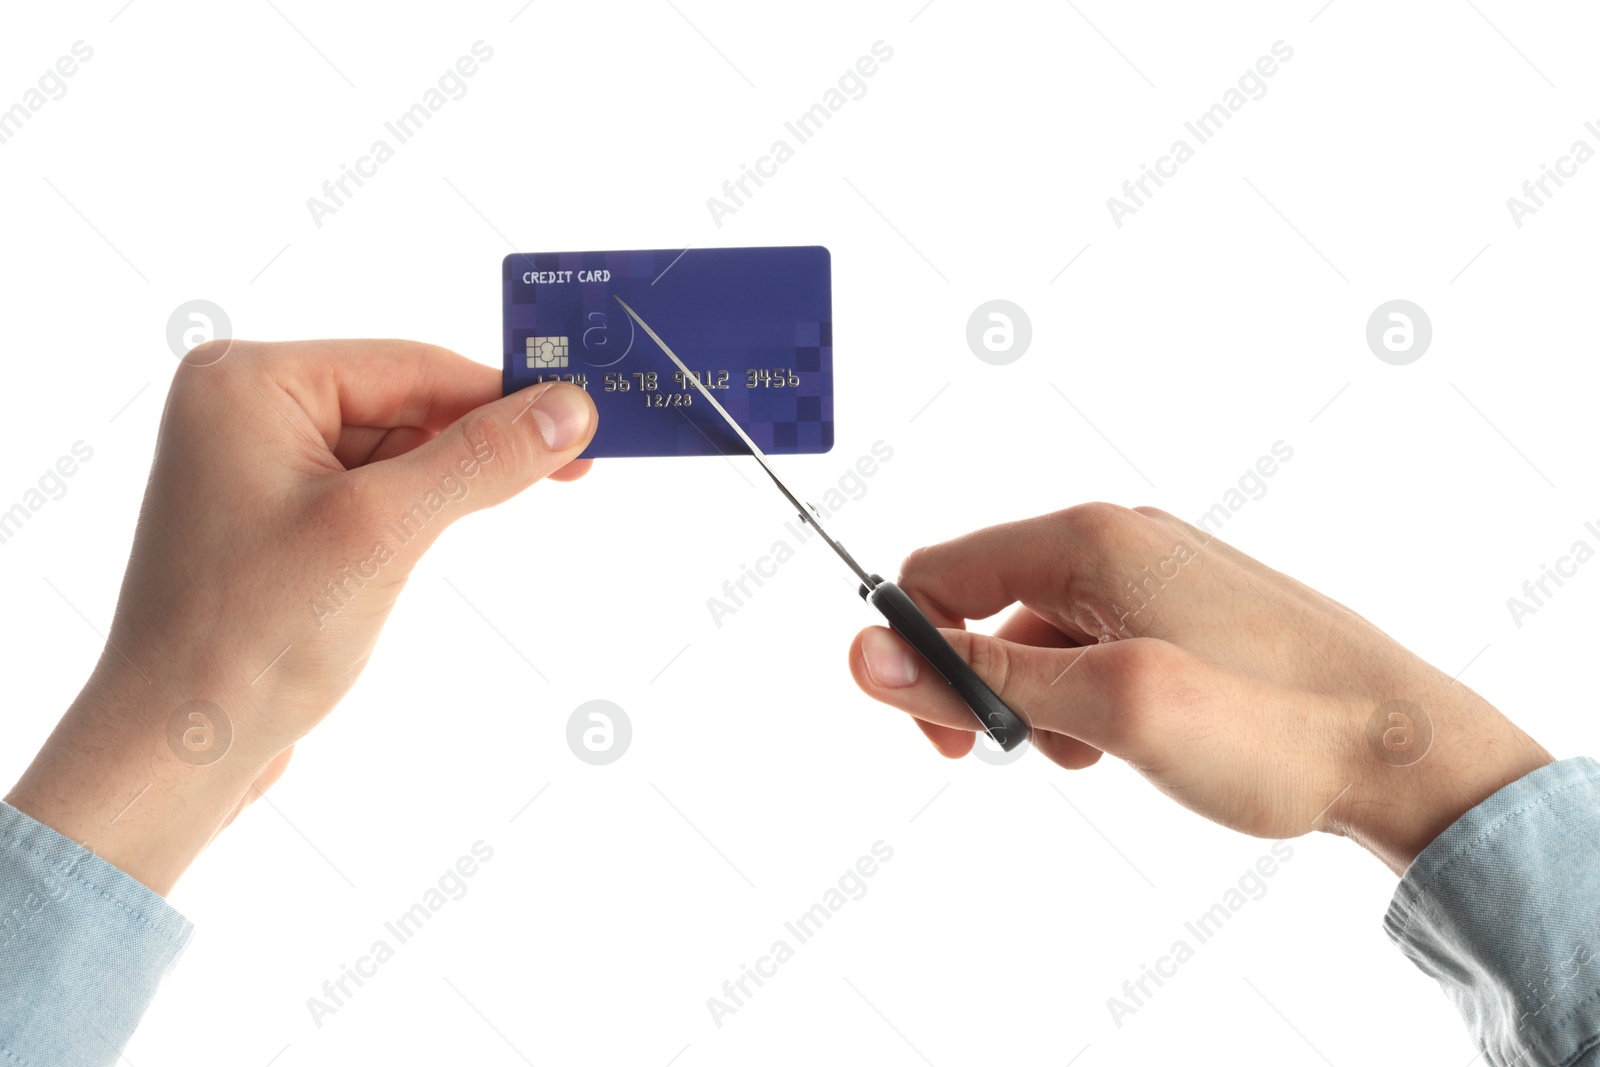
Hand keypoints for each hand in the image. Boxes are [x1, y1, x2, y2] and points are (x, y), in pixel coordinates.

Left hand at [5, 340, 596, 893]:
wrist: (177, 751)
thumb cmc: (253, 637)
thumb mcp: (383, 531)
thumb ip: (480, 459)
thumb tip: (572, 405)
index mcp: (248, 382)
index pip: (410, 365)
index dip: (504, 394)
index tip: (587, 416)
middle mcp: (243, 409)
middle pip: (405, 402)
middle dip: (478, 443)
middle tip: (572, 467)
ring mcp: (256, 466)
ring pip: (395, 451)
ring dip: (447, 486)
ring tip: (490, 521)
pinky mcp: (274, 520)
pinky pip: (370, 492)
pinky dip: (416, 515)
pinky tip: (433, 545)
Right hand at [848, 504, 1552, 872]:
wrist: (1411, 753)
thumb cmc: (1275, 727)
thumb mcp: (1111, 709)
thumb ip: (984, 679)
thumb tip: (862, 653)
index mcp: (1090, 539)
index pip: (940, 571)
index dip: (917, 650)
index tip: (944, 733)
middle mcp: (1120, 539)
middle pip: (986, 601)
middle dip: (983, 684)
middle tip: (1019, 756)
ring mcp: (1158, 573)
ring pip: (1041, 632)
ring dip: (1039, 700)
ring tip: (1092, 755)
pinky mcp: (1187, 610)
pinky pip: (1095, 644)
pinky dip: (1086, 697)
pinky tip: (1123, 741)